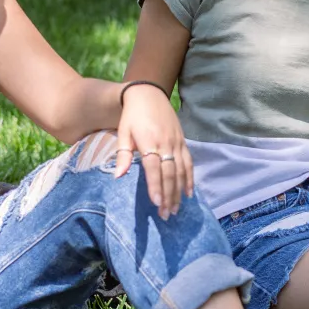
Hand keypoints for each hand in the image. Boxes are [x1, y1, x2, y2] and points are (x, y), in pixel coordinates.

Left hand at [105, 84, 194, 218]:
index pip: (154, 168)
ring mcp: (177, 143)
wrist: (149, 94)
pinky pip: (189, 163)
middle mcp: (166, 144)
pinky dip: (190, 178)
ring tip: (175, 208)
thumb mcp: (123, 133)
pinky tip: (189, 192)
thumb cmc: (132, 116)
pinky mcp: (183, 142)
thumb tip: (118, 176)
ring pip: (181, 171)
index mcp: (149, 142)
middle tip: (166, 214)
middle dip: (169, 195)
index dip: (156, 186)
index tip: (157, 203)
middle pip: (170, 173)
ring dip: (179, 191)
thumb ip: (123, 155)